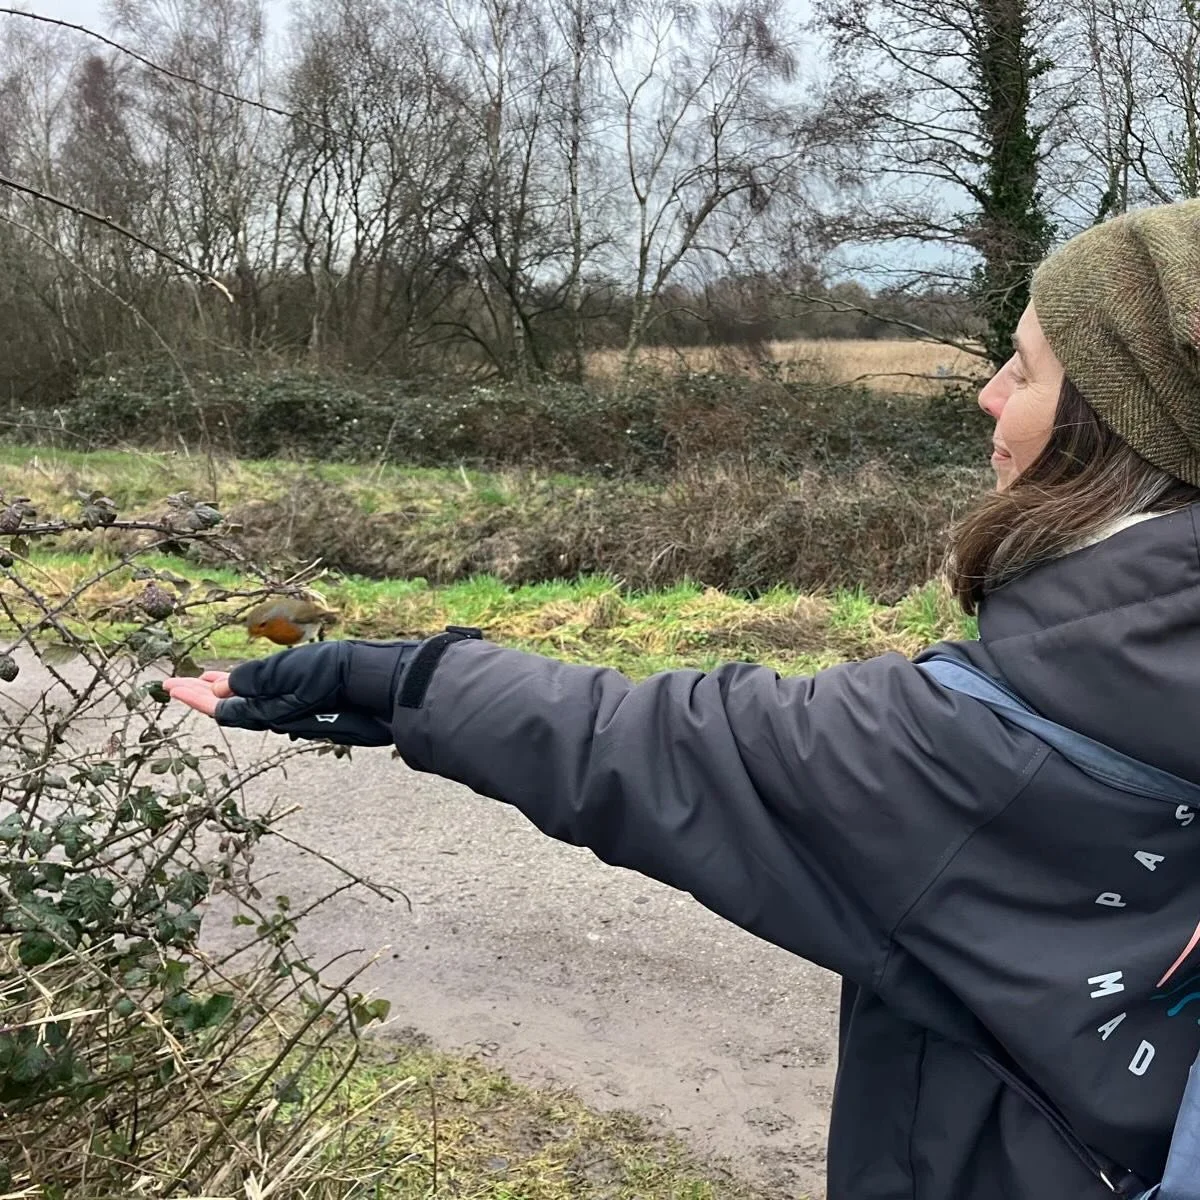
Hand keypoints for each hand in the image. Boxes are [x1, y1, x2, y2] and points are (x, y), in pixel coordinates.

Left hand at [164, 639, 418, 746]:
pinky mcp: (309, 705)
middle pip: (231, 707)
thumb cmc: (337, 676)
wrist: (380, 684)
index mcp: (269, 710)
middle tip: (177, 684)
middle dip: (202, 695)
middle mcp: (278, 715)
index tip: (167, 687)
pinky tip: (250, 685)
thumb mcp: (290, 672)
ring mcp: (294, 712)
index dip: (191, 697)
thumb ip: (254, 679)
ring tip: (207, 681)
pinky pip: (268, 700)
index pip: (220, 707)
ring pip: (249, 704)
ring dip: (225, 692)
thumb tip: (221, 688)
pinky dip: (250, 690)